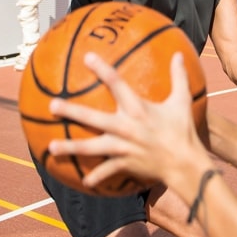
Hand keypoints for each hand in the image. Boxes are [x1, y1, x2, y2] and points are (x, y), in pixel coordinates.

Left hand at [48, 52, 206, 189]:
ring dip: (70, 148)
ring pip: (91, 147)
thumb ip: (179, 76)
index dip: (101, 69)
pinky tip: (85, 181)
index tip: (86, 57)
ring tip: (52, 147)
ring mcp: (122, 148)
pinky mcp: (124, 164)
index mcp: (137, 108)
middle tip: (52, 105)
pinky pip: (106, 171)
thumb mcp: (182, 101)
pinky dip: (96, 176)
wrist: (185, 163)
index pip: (116, 83)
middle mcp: (126, 127)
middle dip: (71, 111)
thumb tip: (178, 54)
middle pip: (92, 117)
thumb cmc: (183, 130)